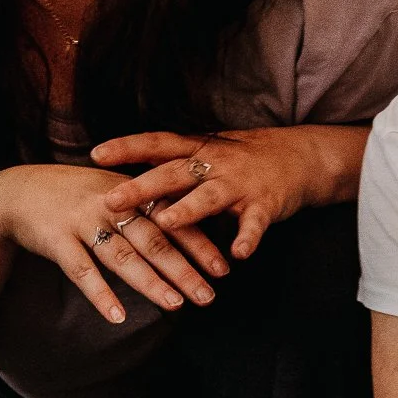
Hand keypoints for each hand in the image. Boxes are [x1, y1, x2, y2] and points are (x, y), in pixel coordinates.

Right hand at [0, 162, 223, 323]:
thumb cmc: (73, 195)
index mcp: (129, 192)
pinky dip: (100, 294)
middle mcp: (110, 204)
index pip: (172, 220)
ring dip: (150, 282)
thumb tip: (187, 233)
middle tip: (209, 296)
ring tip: (175, 305)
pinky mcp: (57, 239)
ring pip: (123, 256)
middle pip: (154, 240)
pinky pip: (82, 271)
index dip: (200, 245)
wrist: (17, 191)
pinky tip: (118, 316)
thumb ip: (145, 209)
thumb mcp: (112, 193)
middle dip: (184, 270)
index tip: (224, 270)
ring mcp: (83, 221)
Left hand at [92, 127, 310, 260]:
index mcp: (198, 149)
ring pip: (209, 196)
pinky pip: (255, 223)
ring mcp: (240, 183)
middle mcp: (216, 162)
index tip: (95, 154)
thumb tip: (126, 170)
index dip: (126, 147)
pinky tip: (238, 254)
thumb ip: (173, 164)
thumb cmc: (244, 158)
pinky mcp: (265, 203)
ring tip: (167, 223)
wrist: (302, 156)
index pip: (157, 143)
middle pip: (174, 173)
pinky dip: (247, 238)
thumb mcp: (207, 153)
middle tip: (111, 201)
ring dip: (188, 210)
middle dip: (142, 187)